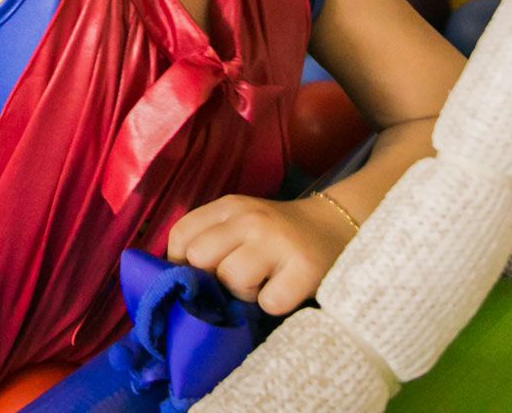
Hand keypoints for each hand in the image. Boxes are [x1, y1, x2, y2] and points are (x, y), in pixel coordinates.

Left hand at [166, 193, 356, 315]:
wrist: (338, 226)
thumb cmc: (278, 233)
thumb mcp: (241, 222)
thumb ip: (210, 238)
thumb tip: (174, 279)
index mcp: (230, 206)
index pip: (181, 234)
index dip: (181, 261)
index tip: (198, 273)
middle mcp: (251, 219)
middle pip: (200, 258)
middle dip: (212, 277)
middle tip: (233, 280)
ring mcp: (278, 243)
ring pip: (232, 280)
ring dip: (243, 294)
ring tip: (262, 283)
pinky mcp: (305, 269)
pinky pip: (269, 302)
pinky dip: (273, 304)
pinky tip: (283, 290)